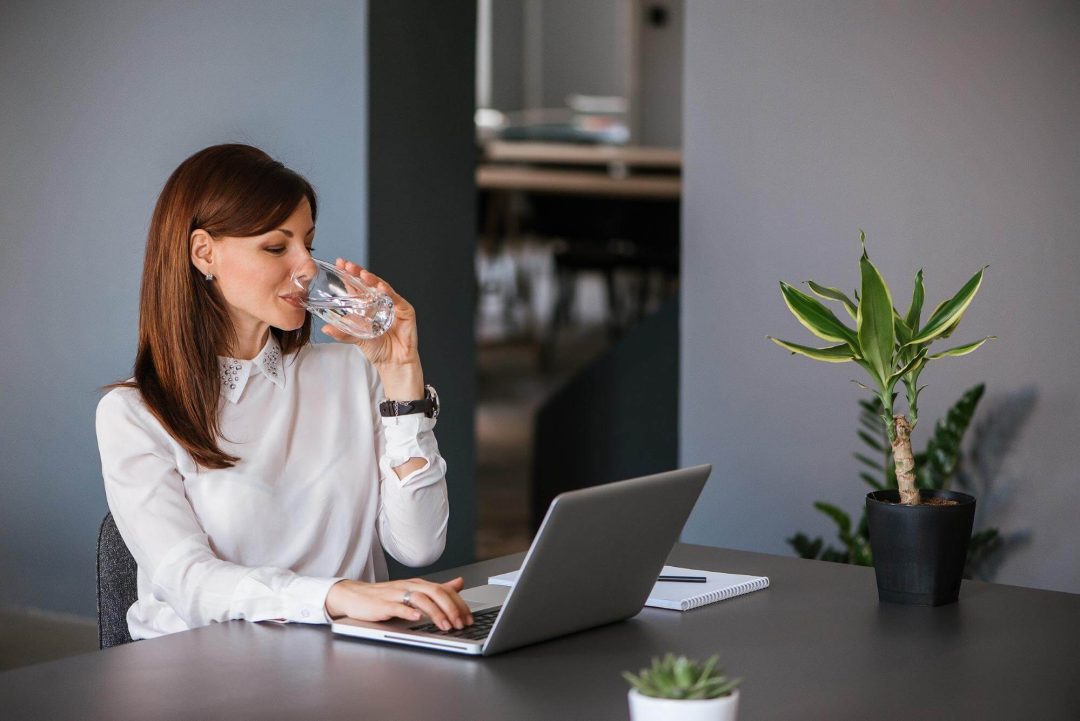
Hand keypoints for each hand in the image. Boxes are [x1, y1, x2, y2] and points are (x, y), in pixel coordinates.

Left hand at [320, 259, 418, 368]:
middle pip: (368, 283)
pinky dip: (389, 292)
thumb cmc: (378, 349)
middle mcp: (380, 303)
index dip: (349, 275)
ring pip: (382, 288)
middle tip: (347, 265)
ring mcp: (393, 305)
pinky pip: (396, 299)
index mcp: (367, 306)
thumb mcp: (356, 339)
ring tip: (362, 274)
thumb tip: (326, 328)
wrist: (393, 363)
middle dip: (358, 273)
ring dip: (372, 280)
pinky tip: (380, 287)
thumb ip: (343, 332)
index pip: (357, 287)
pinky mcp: (405, 311)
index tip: (340, 264)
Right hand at [324, 577, 473, 630]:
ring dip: (435, 612)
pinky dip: (408, 612)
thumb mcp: (414, 591)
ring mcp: (396, 594)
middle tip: (461, 624)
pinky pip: (397, 606)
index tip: (469, 619)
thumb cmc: (385, 596)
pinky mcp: (382, 604)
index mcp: (419, 584)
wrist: (355, 595)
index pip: (444, 590)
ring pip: (420, 599)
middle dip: (451, 609)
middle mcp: (410, 586)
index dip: (459, 604)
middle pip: (435, 592)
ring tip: (445, 625)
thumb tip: (459, 583)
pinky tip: (417, 618)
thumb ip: (437, 589)